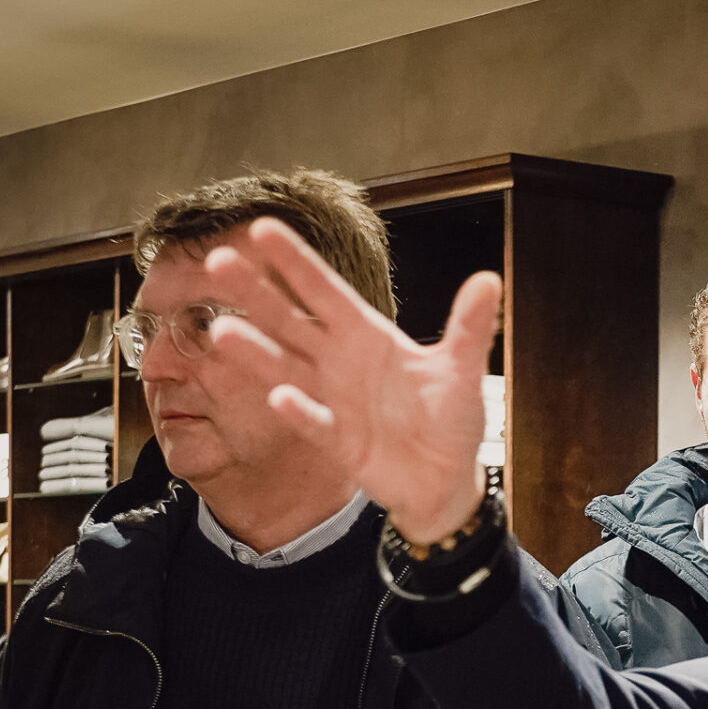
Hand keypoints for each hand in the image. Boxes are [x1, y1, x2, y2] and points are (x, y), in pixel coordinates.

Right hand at [201, 219, 497, 543]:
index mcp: (368, 335)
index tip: (262, 229)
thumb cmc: (451, 419)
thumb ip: (470, 327)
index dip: (296, 262)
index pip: (326, 290)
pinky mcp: (337, 441)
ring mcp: (333, 400)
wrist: (446, 479)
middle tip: (218, 262)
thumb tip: (489, 280)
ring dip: (256, 352)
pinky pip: (314, 422)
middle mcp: (341, 362)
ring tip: (222, 332)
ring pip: (286, 368)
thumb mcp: (462, 370)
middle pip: (291, 320)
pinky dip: (300, 411)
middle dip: (256, 293)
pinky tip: (280, 396)